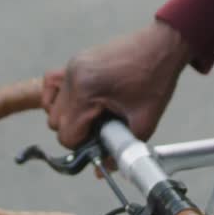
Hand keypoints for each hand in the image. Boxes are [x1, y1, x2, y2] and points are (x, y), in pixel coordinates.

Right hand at [42, 21, 192, 148]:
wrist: (162, 46)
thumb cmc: (156, 79)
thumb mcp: (143, 121)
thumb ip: (122, 149)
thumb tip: (103, 168)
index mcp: (86, 91)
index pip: (66, 134)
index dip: (83, 146)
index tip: (100, 143)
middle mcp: (73, 77)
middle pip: (55, 122)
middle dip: (75, 132)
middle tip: (100, 130)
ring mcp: (71, 66)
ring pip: (51, 105)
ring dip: (68, 116)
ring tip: (94, 115)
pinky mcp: (75, 61)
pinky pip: (52, 84)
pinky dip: (58, 97)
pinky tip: (79, 103)